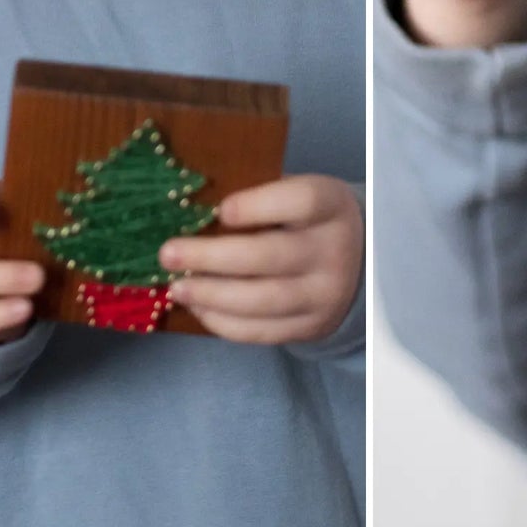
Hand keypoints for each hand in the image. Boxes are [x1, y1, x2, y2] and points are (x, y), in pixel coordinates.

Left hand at [158, 176, 362, 343]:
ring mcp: (323, 294)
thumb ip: (259, 199)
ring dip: (211, 295)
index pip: (301, 201)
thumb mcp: (297, 195)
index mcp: (331, 206)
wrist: (358, 262)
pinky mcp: (310, 327)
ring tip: (176, 286)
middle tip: (168, 254)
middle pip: (270, 256)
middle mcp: (333, 251)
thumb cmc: (308, 218)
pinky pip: (261, 331)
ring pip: (262, 301)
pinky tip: (198, 306)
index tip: (221, 210)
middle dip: (212, 257)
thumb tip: (193, 212)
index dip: (258, 205)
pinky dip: (223, 322)